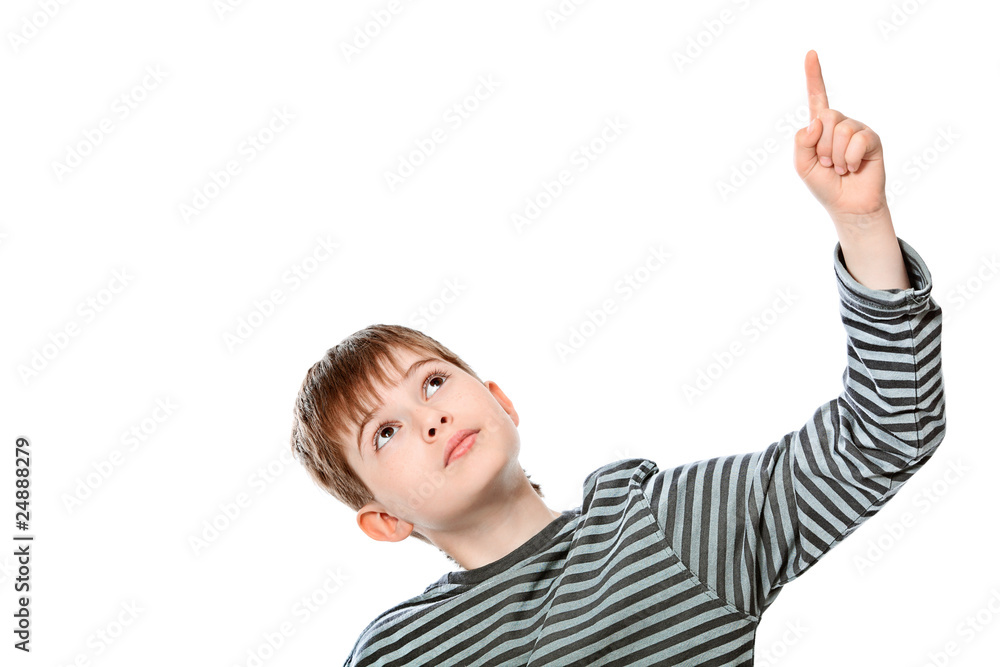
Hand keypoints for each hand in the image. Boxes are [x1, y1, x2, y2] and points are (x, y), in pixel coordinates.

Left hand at [794, 50, 888, 223]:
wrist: (848, 204)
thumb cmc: (825, 185)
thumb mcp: (802, 166)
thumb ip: (802, 142)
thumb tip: (817, 121)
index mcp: (820, 128)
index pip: (817, 98)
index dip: (814, 76)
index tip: (810, 54)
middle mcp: (839, 124)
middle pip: (827, 115)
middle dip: (823, 145)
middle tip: (828, 163)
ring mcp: (857, 130)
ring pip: (841, 129)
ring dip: (836, 155)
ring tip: (841, 168)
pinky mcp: (872, 139)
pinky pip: (857, 139)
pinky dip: (851, 158)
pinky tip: (853, 168)